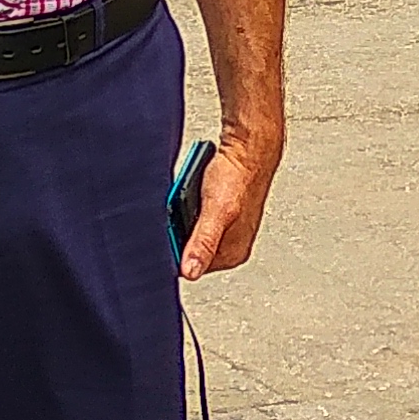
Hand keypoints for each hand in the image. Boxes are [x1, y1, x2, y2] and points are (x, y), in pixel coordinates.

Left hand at [179, 120, 280, 278]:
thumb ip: (203, 243)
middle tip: (183, 208)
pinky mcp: (222, 215)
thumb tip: (191, 271)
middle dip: (180, 231)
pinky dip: (191, 207)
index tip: (169, 230)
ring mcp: (227, 230)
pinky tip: (194, 193)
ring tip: (190, 198)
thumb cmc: (237, 177)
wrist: (249, 148)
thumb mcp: (215, 212)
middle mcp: (231, 247)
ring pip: (191, 231)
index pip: (190, 266)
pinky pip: (197, 217)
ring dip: (184, 217)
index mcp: (232, 254)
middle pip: (190, 248)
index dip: (175, 248)